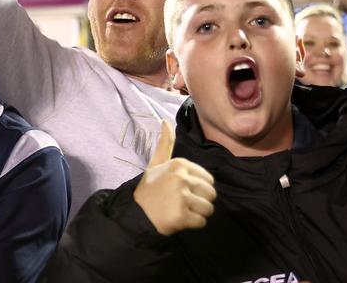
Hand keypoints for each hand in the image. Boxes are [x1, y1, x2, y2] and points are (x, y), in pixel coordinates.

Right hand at [133, 120, 215, 235]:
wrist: (136, 214)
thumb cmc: (149, 189)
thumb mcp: (155, 164)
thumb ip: (164, 144)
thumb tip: (165, 121)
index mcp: (178, 164)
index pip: (208, 179)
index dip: (198, 188)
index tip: (181, 190)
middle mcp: (181, 178)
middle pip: (211, 194)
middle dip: (200, 201)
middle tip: (181, 203)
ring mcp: (181, 197)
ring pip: (208, 208)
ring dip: (197, 213)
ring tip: (180, 211)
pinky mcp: (182, 215)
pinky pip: (201, 222)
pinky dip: (192, 224)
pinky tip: (179, 220)